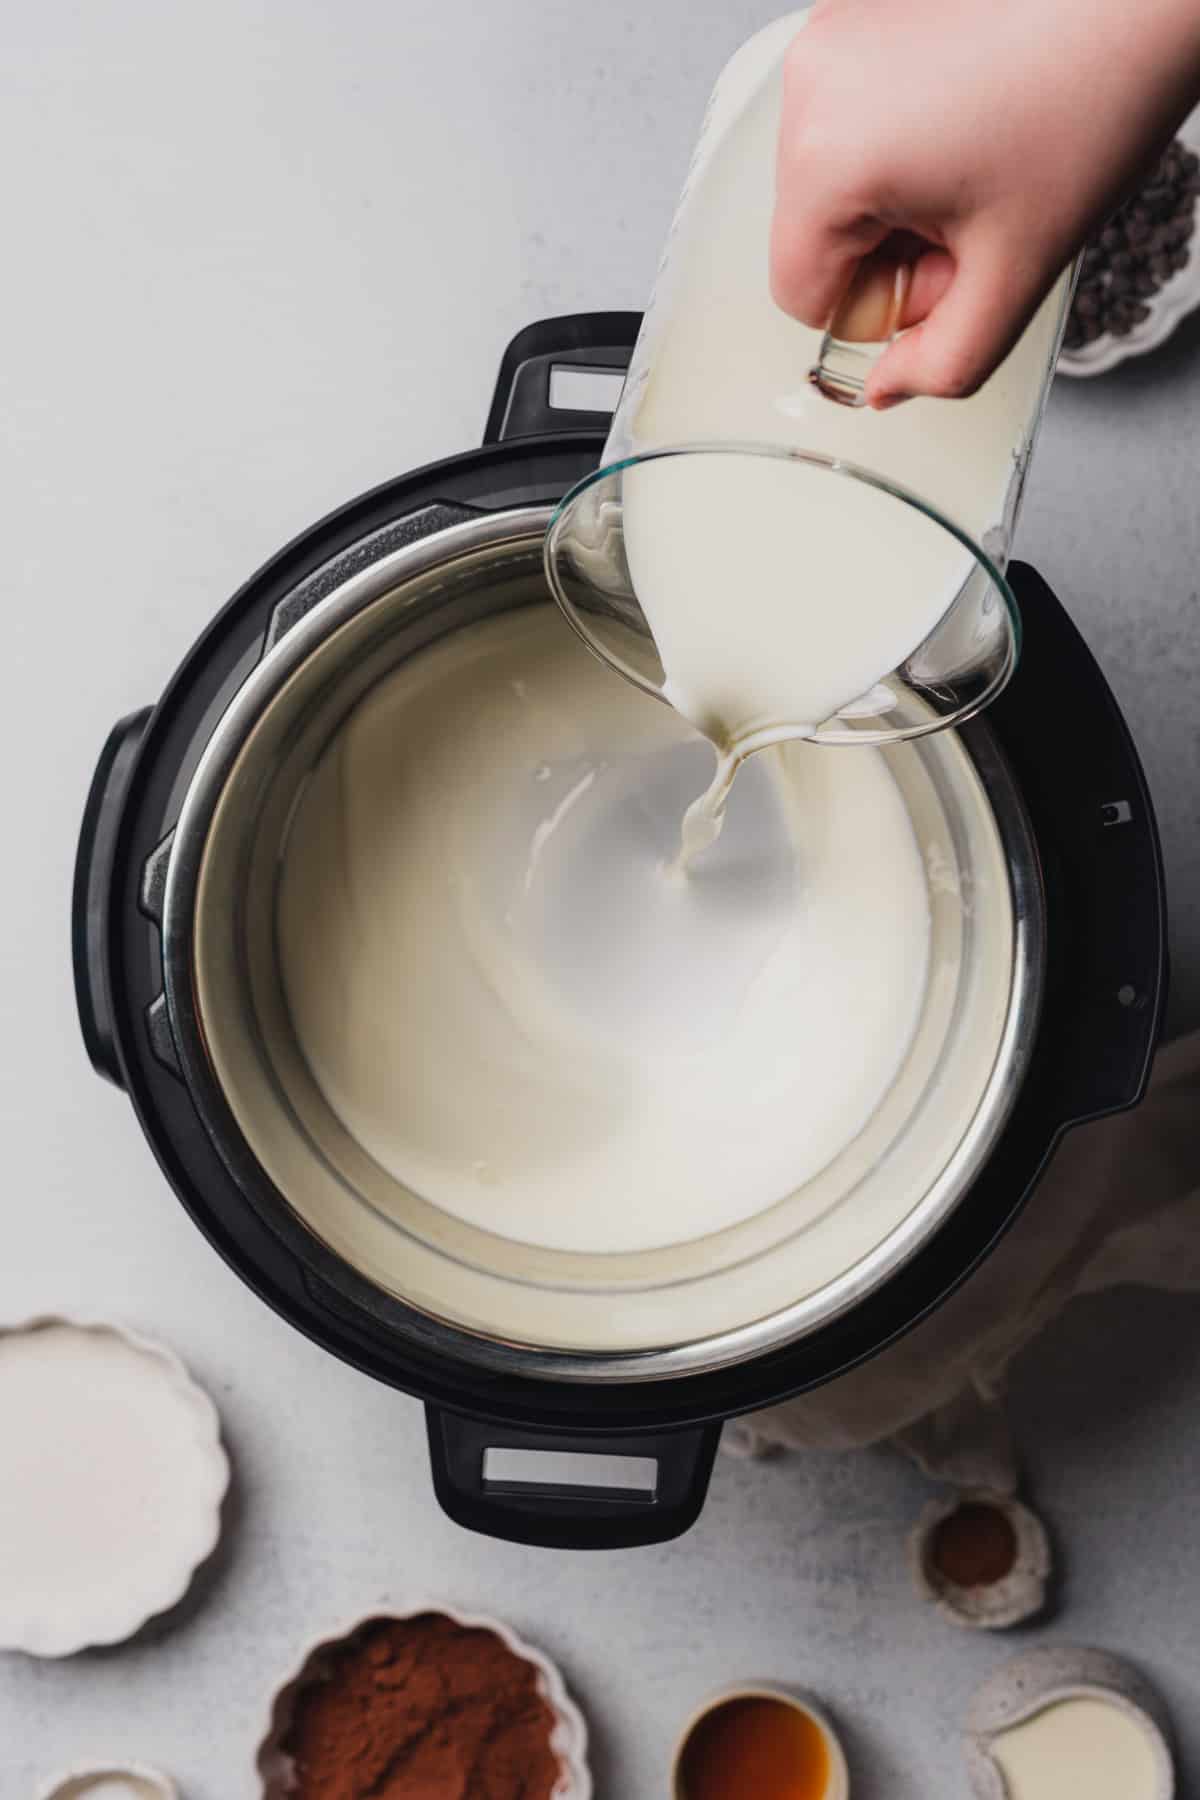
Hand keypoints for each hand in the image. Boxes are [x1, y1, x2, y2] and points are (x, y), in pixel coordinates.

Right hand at [770, 0, 1199, 405]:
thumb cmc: (1094, 98)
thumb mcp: (1015, 273)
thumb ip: (944, 364)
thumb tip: (888, 386)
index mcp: (829, 160)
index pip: (802, 297)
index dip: (884, 306)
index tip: (948, 265)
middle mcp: (809, 89)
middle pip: (815, 234)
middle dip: (892, 246)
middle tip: (977, 212)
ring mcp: (827, 40)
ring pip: (833, 178)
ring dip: (898, 193)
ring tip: (977, 158)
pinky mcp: (852, 12)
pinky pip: (850, 118)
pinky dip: (902, 135)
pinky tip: (969, 114)